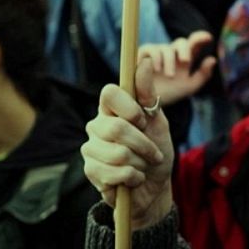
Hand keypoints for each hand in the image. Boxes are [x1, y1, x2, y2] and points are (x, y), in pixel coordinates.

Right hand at [84, 58, 174, 227]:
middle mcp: (96, 126)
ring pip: (118, 153)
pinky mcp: (91, 170)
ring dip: (140, 164)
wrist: (154, 188)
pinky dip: (133, 178)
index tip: (144, 121)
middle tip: (154, 153)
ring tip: (141, 166)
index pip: (109, 93)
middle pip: (117, 127)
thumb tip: (144, 60)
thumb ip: (148, 95)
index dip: (129, 108)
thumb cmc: (155, 153)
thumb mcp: (158, 122)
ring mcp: (91, 148)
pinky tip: (132, 179)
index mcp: (111, 110)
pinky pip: (116, 173)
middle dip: (143, 144)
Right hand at [137, 30, 216, 104]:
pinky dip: (155, 57)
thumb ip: (203, 75)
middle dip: (184, 49)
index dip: (201, 38)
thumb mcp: (189, 87)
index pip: (194, 44)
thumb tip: (213, 59)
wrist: (147, 104)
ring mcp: (157, 52)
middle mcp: (171, 53)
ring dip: (169, 61)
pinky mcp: (143, 54)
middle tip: (186, 61)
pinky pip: (151, 49)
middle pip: (181, 42)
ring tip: (169, 76)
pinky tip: (157, 68)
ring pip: (166, 48)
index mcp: (183, 59)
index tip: (209, 38)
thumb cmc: (169, 94)